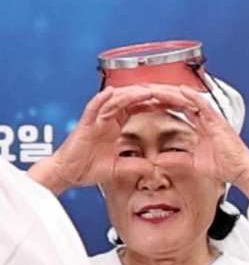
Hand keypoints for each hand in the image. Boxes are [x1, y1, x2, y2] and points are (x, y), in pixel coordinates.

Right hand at [27, 86, 160, 193]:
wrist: (66, 173)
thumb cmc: (85, 167)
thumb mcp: (118, 168)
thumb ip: (135, 166)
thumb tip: (152, 168)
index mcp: (114, 125)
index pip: (136, 108)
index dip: (151, 103)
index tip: (168, 101)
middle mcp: (104, 119)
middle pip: (127, 100)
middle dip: (144, 95)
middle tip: (162, 91)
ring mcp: (94, 120)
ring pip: (113, 101)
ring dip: (129, 95)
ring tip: (145, 91)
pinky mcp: (84, 125)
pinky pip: (92, 109)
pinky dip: (101, 99)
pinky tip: (111, 92)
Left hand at [143, 86, 248, 199]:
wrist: (242, 171)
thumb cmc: (226, 166)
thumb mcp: (193, 163)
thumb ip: (176, 159)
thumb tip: (158, 160)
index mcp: (202, 127)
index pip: (180, 109)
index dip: (165, 103)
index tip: (150, 100)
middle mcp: (207, 120)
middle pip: (182, 101)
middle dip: (165, 95)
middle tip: (148, 90)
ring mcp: (212, 119)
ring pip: (189, 101)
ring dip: (172, 94)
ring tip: (157, 89)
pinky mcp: (218, 122)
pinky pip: (204, 105)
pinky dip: (193, 97)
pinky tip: (182, 90)